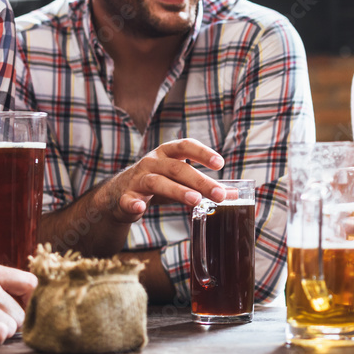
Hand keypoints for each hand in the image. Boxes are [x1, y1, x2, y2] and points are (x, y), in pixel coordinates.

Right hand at [100, 138, 225, 223]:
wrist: (119, 193)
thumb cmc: (158, 182)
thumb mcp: (180, 180)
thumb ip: (205, 185)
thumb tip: (234, 193)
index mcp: (167, 152)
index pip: (186, 145)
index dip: (203, 152)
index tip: (220, 163)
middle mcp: (152, 161)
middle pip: (177, 167)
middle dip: (200, 180)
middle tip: (218, 194)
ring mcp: (138, 178)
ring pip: (157, 182)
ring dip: (177, 190)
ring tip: (196, 200)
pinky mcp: (126, 196)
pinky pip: (129, 199)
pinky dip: (134, 203)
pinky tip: (141, 208)